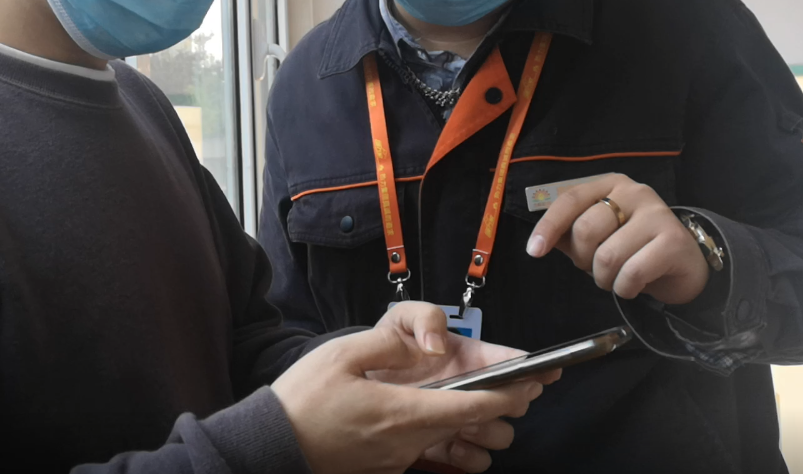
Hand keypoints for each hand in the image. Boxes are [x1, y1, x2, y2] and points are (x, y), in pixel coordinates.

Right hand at [272, 302, 544, 473]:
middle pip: (474, 432)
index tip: (530, 381)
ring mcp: (399, 461)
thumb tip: (430, 341)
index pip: (474, 408)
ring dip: (473, 429)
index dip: (508, 394)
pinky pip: (429, 453)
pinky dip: (444, 437)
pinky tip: (432, 414)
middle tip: (511, 386)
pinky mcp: (388, 469)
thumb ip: (389, 343)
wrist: (271, 448)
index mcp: (402, 412)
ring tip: (473, 400)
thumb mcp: (341, 355)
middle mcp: (408, 443)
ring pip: (455, 446)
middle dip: (500, 412)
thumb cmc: (302, 401)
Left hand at [369, 305, 560, 471]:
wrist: (361, 384)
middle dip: (510, 402)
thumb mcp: (400, 319)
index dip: (533, 366)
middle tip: (489, 399)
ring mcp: (462, 419)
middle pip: (515, 402)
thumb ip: (423, 317)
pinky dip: (472, 457)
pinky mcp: (446, 446)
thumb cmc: (386, 347)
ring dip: (489, 430)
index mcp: (469, 358)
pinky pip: (476, 460)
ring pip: (500, 434)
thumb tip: (437, 345)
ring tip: (464, 423)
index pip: (510, 361)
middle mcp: (473, 389)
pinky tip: (454, 445)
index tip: (547, 371)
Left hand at [526, 173, 708, 303]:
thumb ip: (569, 234)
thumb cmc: (633, 248)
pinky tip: (632, 285)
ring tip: (615, 278)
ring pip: (607, 256)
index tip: (534, 251)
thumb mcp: (599, 236)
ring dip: (604, 279)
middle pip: (585, 229)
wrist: (683, 265)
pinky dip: (624, 289)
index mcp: (610, 185)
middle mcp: (634, 192)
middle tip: (595, 268)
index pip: (570, 199)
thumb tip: (539, 241)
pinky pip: (631, 273)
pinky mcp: (673, 240)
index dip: (549, 226)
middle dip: (583, 260)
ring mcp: (656, 214)